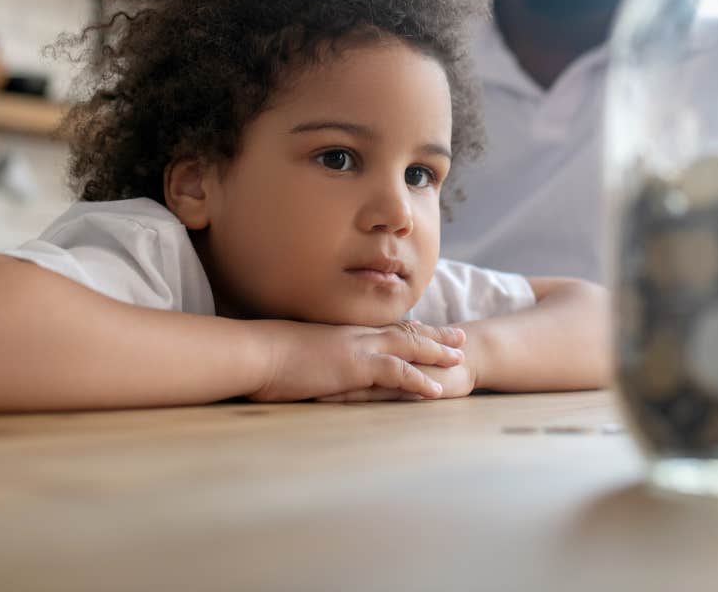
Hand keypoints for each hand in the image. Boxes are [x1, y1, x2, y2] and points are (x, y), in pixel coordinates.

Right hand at [247, 320, 466, 401]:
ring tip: (461, 359)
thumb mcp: (296, 352)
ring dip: (436, 353)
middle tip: (460, 336)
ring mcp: (357, 348)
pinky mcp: (355, 366)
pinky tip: (436, 390)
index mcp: (342, 331)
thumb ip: (314, 354)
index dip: (408, 328)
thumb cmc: (267, 355)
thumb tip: (316, 362)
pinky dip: (418, 380)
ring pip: (408, 347)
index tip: (428, 328)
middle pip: (403, 331)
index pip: (383, 327)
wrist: (257, 351)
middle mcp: (355, 334)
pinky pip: (396, 372)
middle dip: (433, 334)